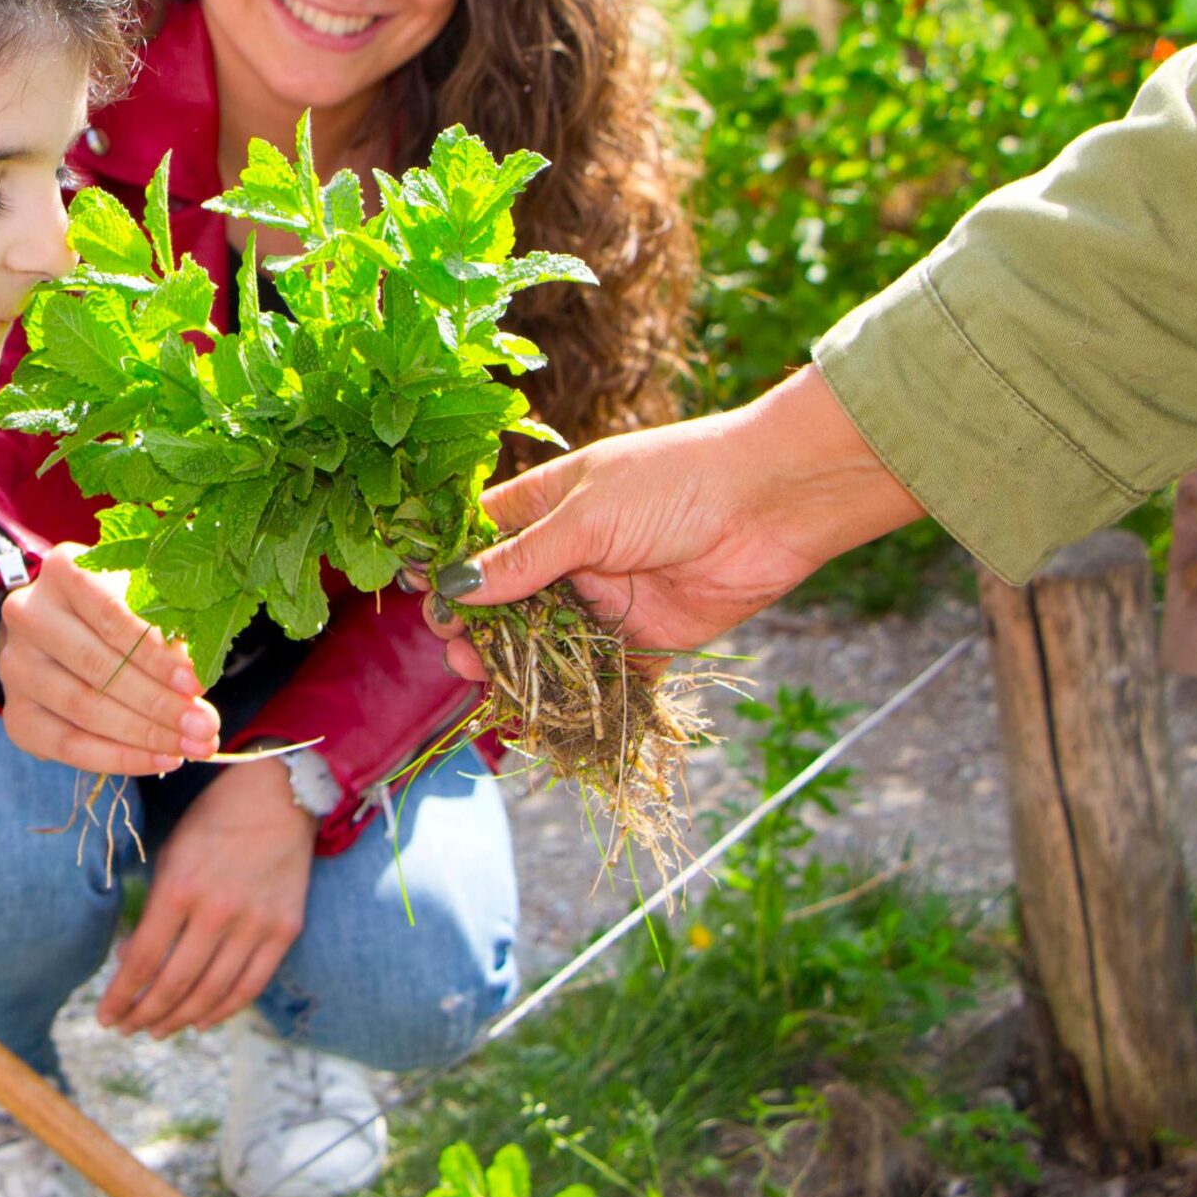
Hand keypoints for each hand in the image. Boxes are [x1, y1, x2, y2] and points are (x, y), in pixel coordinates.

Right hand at [0, 545, 217, 774]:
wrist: (60, 636)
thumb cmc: (120, 613)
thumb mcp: (145, 602)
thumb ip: (169, 630)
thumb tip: (197, 677)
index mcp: (63, 571)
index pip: (110, 614)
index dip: (155, 653)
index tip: (197, 683)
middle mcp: (28, 615)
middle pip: (96, 666)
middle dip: (158, 703)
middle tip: (205, 727)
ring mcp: (16, 667)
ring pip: (83, 709)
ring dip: (145, 735)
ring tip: (193, 747)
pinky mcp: (16, 714)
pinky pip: (67, 746)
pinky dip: (118, 758)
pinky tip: (160, 759)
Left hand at [96, 762, 314, 1037]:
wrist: (278, 798)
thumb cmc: (212, 823)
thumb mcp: (170, 856)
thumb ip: (153, 909)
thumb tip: (130, 961)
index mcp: (179, 887)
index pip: (142, 960)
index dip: (120, 995)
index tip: (104, 1015)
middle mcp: (217, 911)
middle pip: (174, 984)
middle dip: (143, 1013)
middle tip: (125, 1029)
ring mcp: (255, 924)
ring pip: (211, 993)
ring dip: (178, 1019)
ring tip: (157, 1030)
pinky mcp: (284, 931)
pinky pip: (251, 986)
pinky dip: (223, 1010)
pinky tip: (200, 1021)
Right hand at [421, 367, 924, 677]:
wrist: (775, 502)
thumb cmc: (675, 482)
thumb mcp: (586, 516)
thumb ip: (523, 561)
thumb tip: (453, 588)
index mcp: (549, 507)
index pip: (483, 538)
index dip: (451, 566)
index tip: (420, 594)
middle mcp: (573, 554)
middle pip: (507, 598)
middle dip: (477, 625)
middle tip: (453, 649)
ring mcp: (608, 598)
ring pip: (546, 642)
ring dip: (515, 663)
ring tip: (484, 680)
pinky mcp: (646, 640)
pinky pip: (601, 676)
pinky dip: (573, 698)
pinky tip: (541, 715)